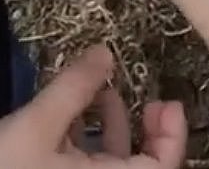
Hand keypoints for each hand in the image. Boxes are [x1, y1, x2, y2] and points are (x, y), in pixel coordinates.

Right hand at [0, 46, 185, 168]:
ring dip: (112, 129)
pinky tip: (70, 115)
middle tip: (151, 100)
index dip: (173, 135)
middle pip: (140, 165)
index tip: (168, 102)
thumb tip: (106, 51)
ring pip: (108, 164)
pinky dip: (84, 143)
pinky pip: (83, 168)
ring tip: (102, 93)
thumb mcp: (35, 126)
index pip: (162, 167)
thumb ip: (74, 88)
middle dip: (147, 130)